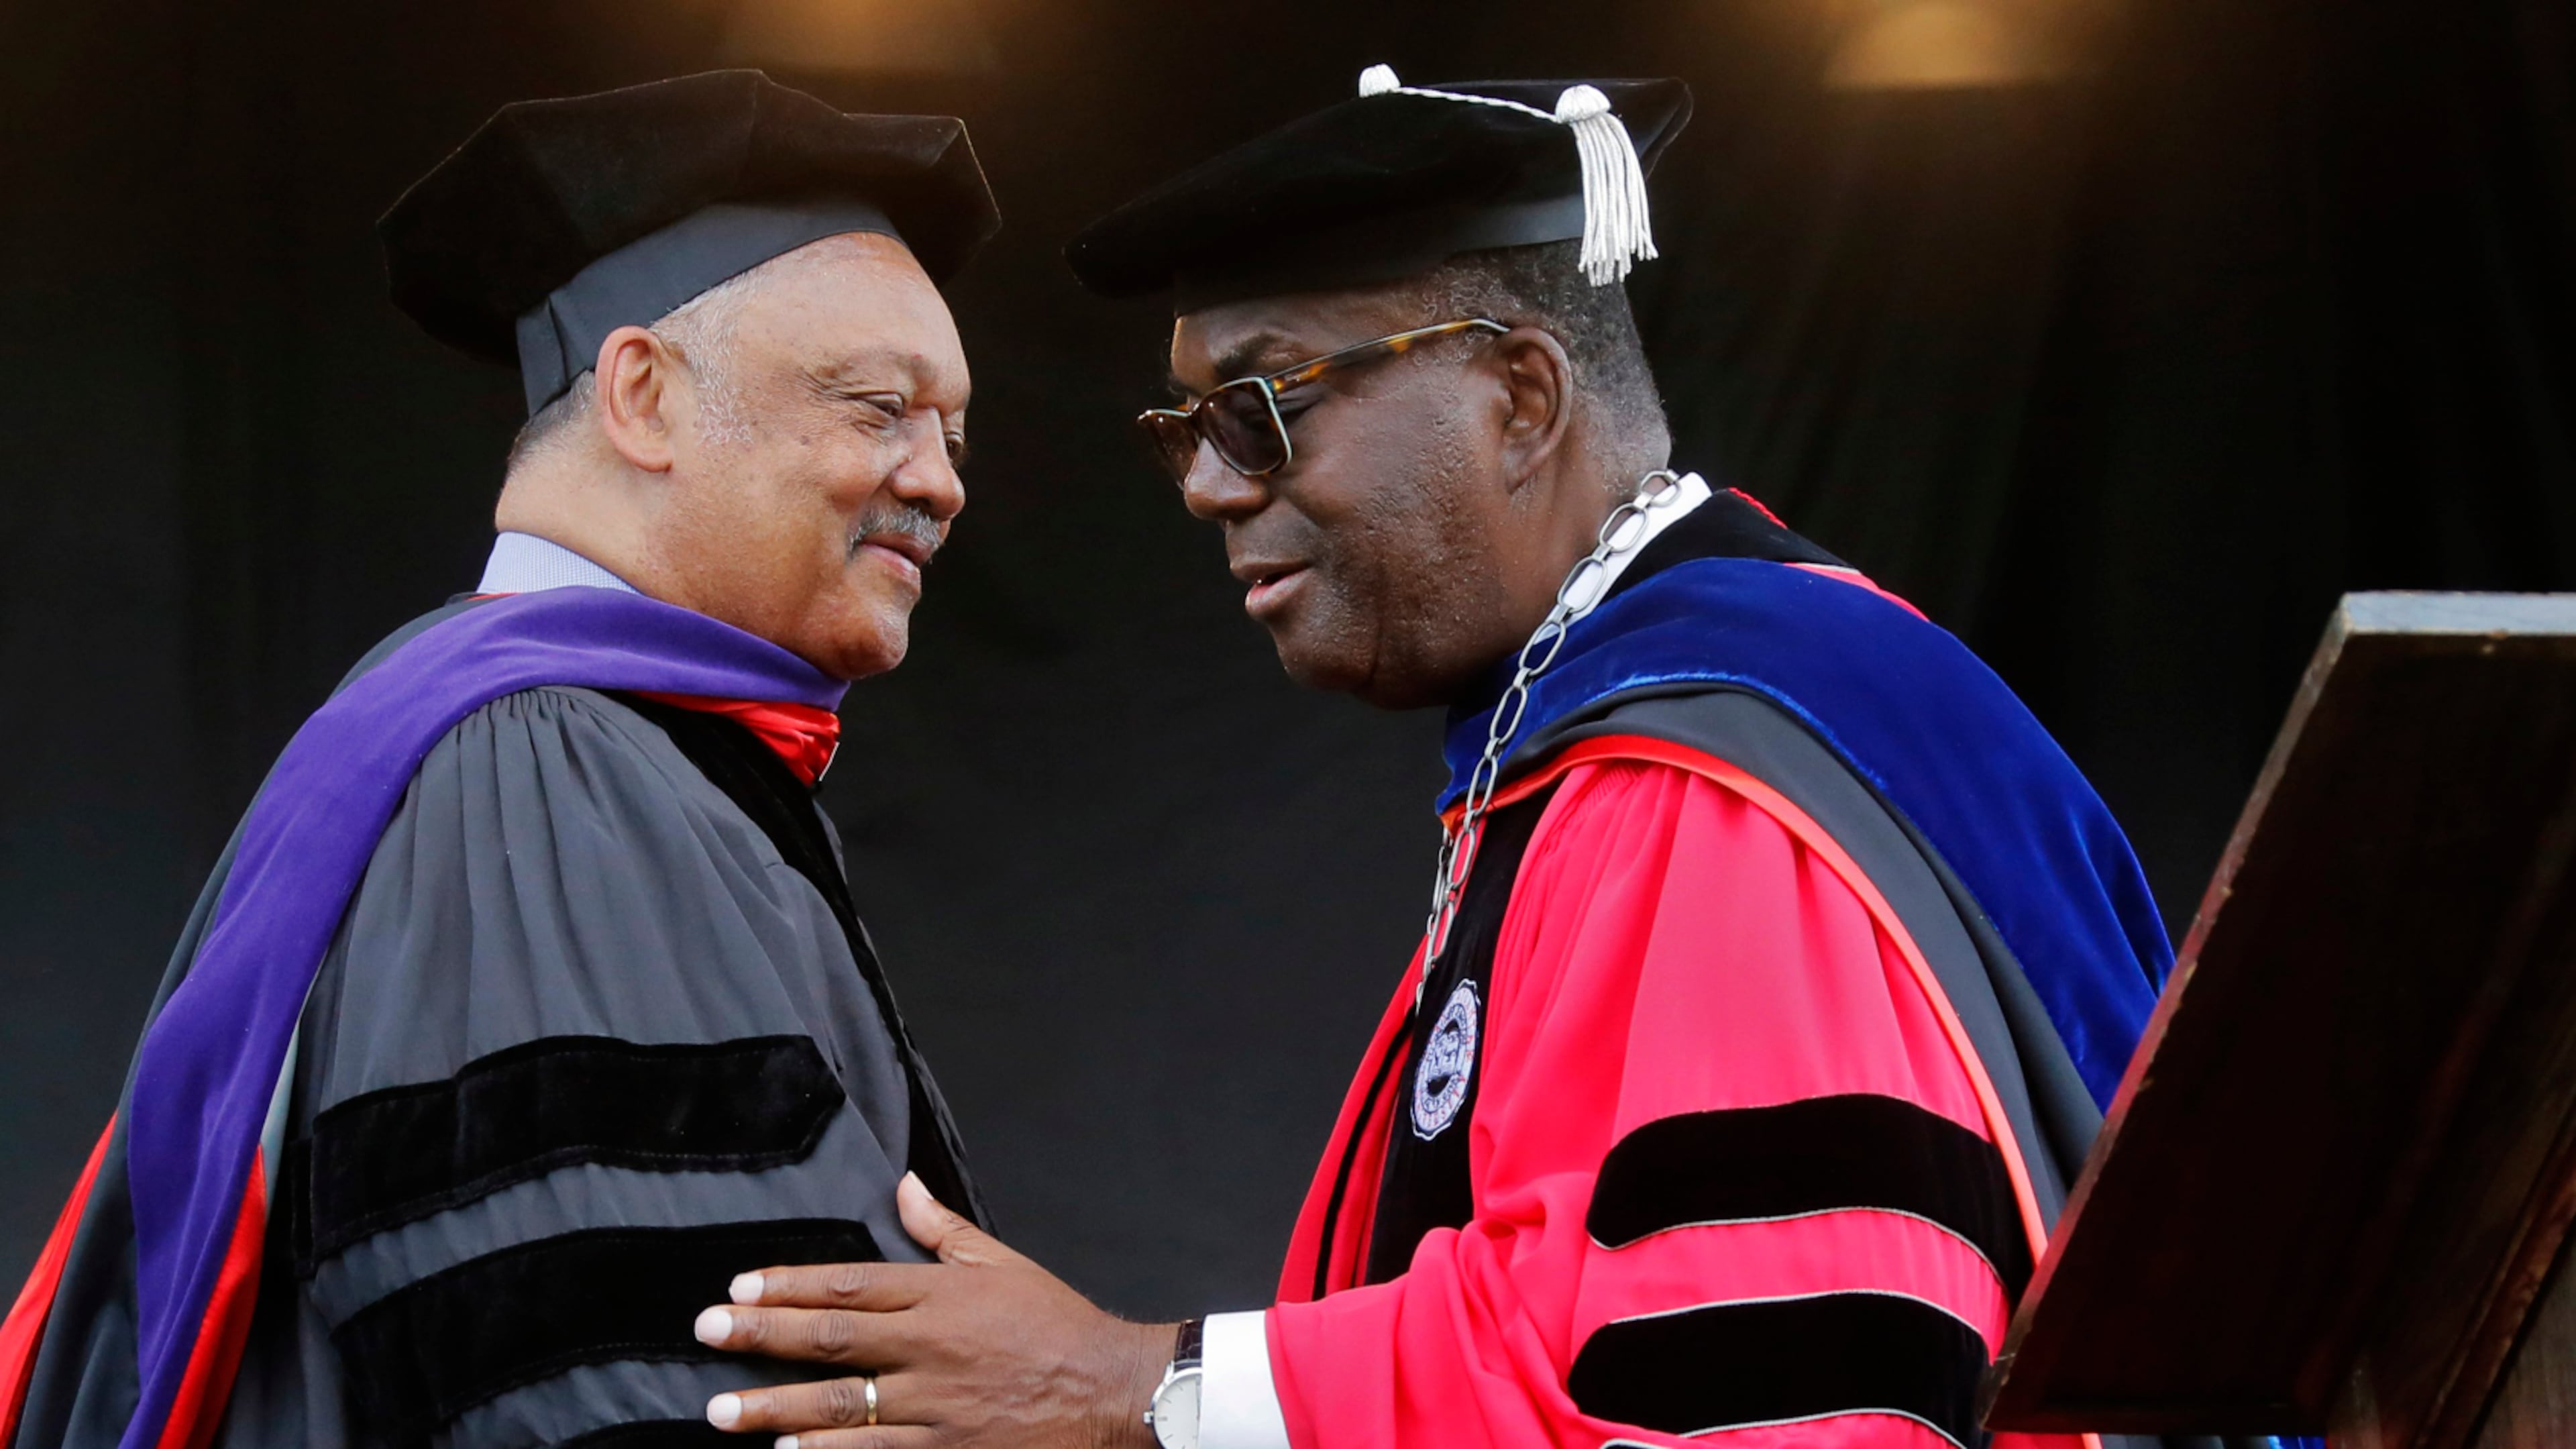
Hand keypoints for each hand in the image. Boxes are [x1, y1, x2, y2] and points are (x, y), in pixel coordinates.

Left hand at [694, 1172, 1175, 1448]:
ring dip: (774, 1408)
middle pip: (830, 1340)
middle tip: (706, 1332)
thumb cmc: (1056, 1324)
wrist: (1111, 1390)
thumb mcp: (1002, 1263)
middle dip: (761, 1336)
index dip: (789, 1285)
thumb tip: (902, 1186)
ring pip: (840, 1405)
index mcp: (942, 1294)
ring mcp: (936, 1405)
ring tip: (721, 1412)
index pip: (849, 1285)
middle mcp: (930, 1347)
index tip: (739, 1288)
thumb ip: (943, 1229)